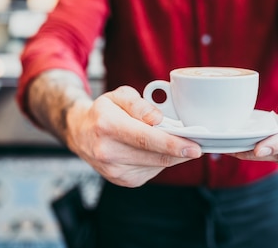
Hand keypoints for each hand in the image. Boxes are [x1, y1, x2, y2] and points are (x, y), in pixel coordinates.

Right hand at [65, 86, 201, 186]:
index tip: (195, 147)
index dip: (173, 144)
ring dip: (170, 155)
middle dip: (180, 151)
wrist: (80, 133)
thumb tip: (157, 119)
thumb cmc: (103, 112)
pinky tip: (156, 150)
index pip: (145, 138)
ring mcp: (113, 170)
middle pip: (154, 155)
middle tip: (198, 146)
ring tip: (174, 142)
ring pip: (156, 165)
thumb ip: (139, 104)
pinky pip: (151, 171)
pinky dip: (159, 161)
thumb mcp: (119, 95)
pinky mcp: (121, 181)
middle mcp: (107, 151)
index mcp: (107, 126)